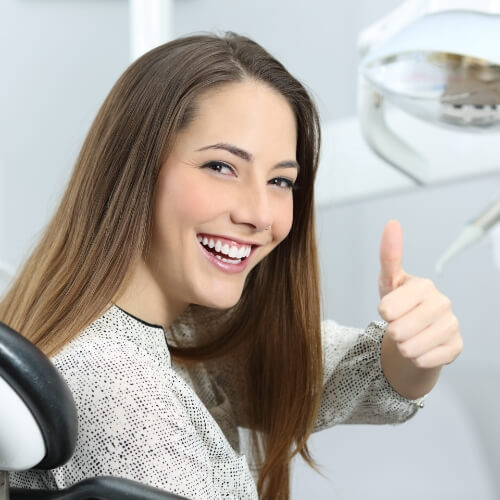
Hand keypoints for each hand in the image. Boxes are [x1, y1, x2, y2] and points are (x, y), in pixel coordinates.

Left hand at [378, 220, 462, 368]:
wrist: (415, 333)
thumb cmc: (400, 305)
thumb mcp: (388, 282)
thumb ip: (389, 256)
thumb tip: (392, 223)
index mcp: (423, 286)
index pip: (387, 309)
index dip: (384, 313)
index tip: (389, 309)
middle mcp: (442, 303)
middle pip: (398, 330)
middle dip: (392, 332)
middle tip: (399, 325)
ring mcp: (451, 325)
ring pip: (410, 348)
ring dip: (403, 347)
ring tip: (408, 336)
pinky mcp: (456, 346)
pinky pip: (424, 360)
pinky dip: (416, 358)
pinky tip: (421, 347)